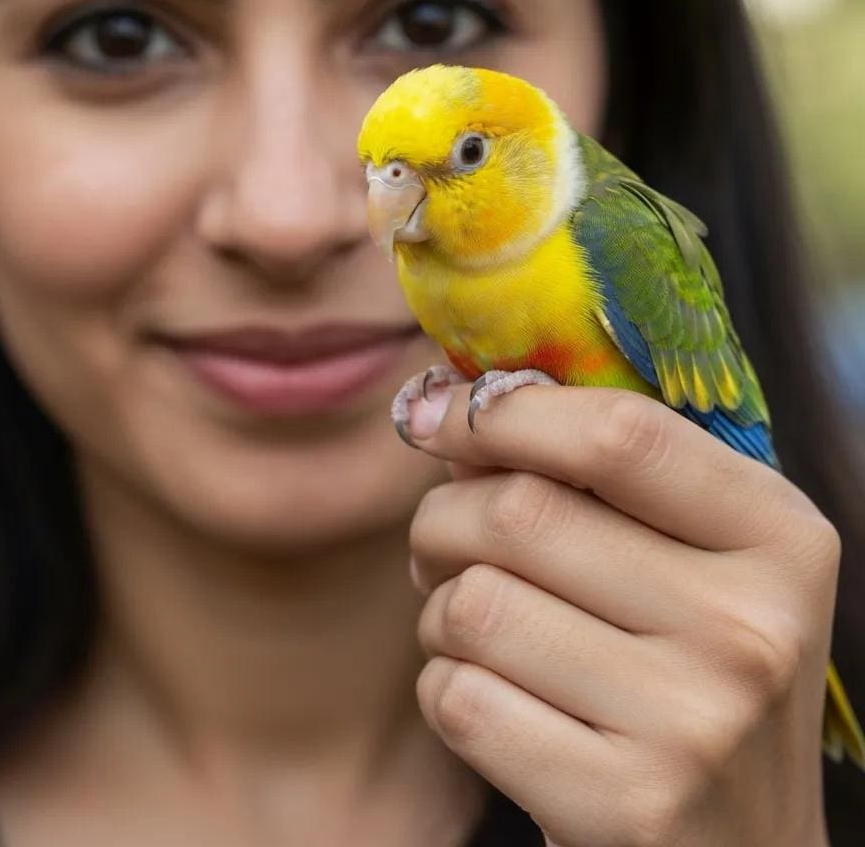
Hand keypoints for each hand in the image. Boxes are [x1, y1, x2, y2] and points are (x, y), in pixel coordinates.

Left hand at [404, 383, 838, 846]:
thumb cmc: (690, 670)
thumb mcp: (692, 557)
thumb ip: (594, 474)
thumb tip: (447, 409)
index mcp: (779, 537)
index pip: (618, 433)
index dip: (502, 412)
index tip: (436, 415)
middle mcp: (752, 628)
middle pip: (520, 513)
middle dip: (442, 517)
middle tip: (441, 541)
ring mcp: (693, 725)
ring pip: (474, 604)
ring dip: (438, 607)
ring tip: (470, 624)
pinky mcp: (623, 806)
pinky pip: (457, 698)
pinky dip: (444, 684)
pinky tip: (490, 695)